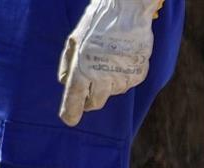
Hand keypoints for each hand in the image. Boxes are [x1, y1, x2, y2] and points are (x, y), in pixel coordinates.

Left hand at [58, 0, 159, 126]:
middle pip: (94, 103)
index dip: (71, 112)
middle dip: (90, 98)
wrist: (126, 9)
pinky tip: (122, 59)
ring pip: (112, 92)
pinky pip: (127, 83)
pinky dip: (123, 76)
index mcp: (81, 70)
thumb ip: (67, 66)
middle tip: (92, 85)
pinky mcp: (138, 74)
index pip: (74, 100)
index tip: (69, 121)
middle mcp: (101, 77)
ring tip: (109, 60)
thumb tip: (65, 84)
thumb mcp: (73, 42)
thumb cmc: (96, 24)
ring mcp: (121, 77)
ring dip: (108, 83)